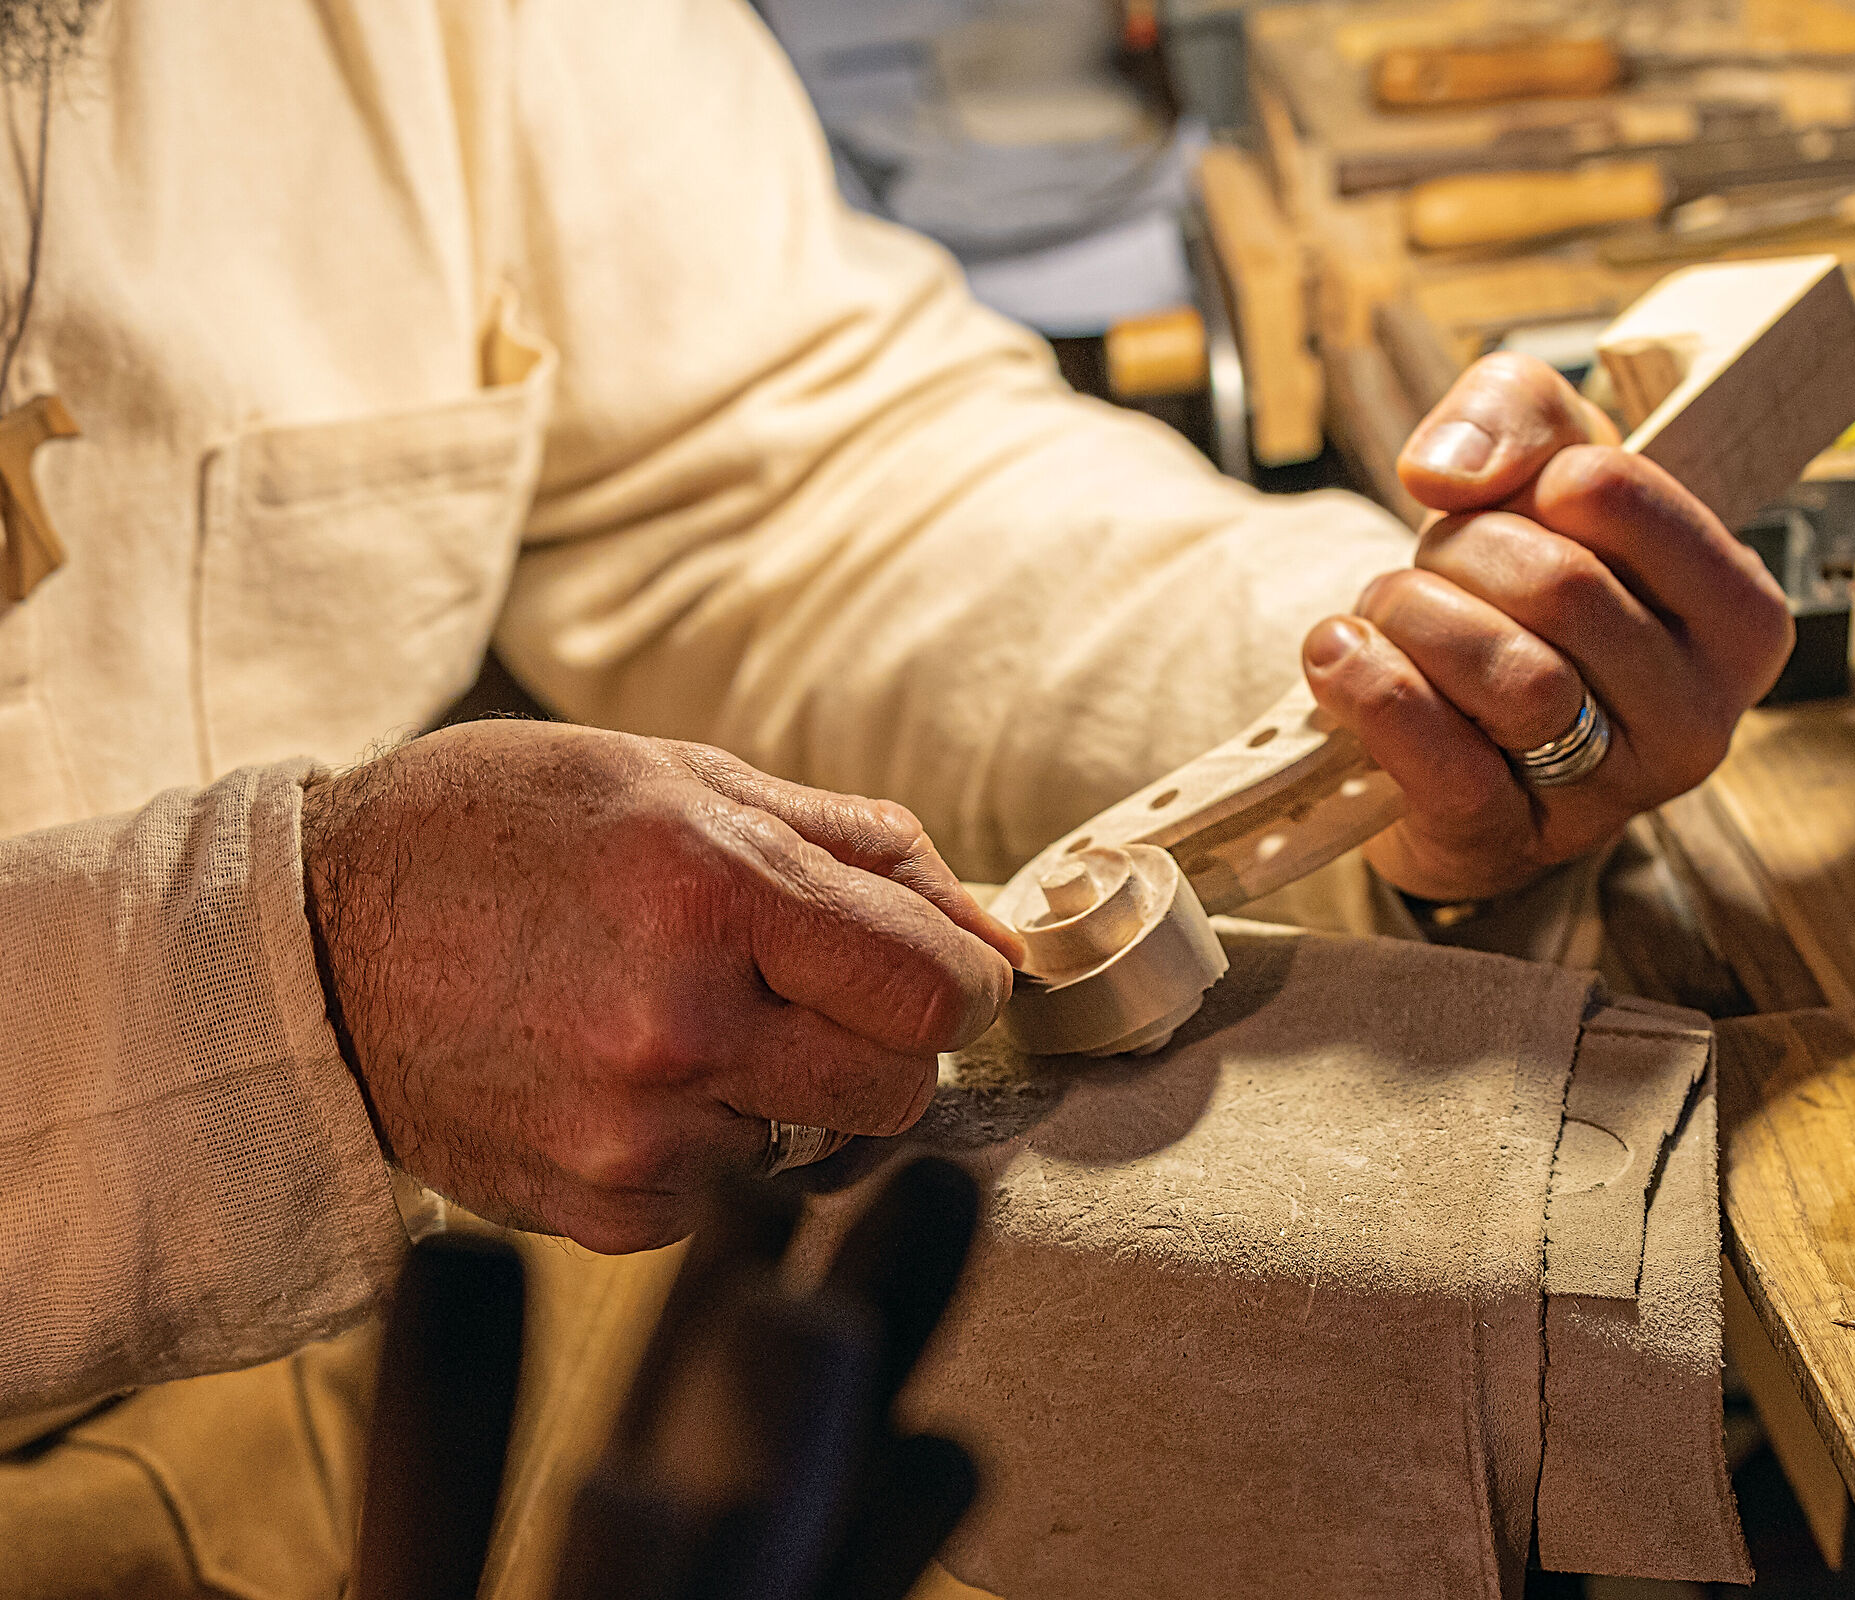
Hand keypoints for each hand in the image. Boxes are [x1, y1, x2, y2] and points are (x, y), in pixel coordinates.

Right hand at [300, 721, 1020, 1252]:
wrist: (312, 943)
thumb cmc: (506, 834)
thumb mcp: (684, 777)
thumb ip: (863, 848)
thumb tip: (992, 929)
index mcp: (713, 884)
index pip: (937, 989)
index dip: (965, 982)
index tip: (940, 972)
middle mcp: (678, 1019)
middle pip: (901, 1086)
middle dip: (882, 1039)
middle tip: (805, 991)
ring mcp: (634, 1130)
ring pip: (819, 1144)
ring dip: (784, 1091)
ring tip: (682, 1019)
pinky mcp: (601, 1208)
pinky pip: (730, 1194)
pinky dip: (706, 1145)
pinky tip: (624, 1077)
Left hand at [1302, 353, 1794, 902]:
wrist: (1449, 722)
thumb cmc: (1517, 586)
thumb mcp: (1541, 460)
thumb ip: (1516, 409)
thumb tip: (1450, 472)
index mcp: (1739, 617)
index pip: (1617, 491)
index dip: (1535, 475)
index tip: (1523, 502)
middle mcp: (1699, 720)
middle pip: (1561, 586)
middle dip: (1463, 548)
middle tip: (1439, 563)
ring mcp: (1609, 796)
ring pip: (1512, 676)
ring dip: (1414, 615)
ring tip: (1391, 612)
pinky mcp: (1507, 842)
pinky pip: (1444, 763)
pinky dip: (1373, 690)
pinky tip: (1340, 655)